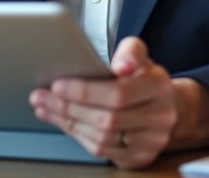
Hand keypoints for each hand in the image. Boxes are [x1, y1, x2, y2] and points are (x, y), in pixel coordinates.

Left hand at [28, 37, 176, 168]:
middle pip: (107, 118)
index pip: (119, 94)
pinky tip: (62, 122)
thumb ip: (130, 51)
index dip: (85, 92)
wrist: (166, 108)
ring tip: (45, 108)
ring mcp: (150, 142)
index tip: (57, 85)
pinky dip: (77, 135)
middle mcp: (160, 117)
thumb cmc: (143, 78)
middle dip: (68, 107)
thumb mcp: (139, 55)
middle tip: (41, 97)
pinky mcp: (138, 158)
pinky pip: (101, 150)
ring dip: (67, 122)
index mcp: (159, 87)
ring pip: (101, 137)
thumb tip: (121, 64)